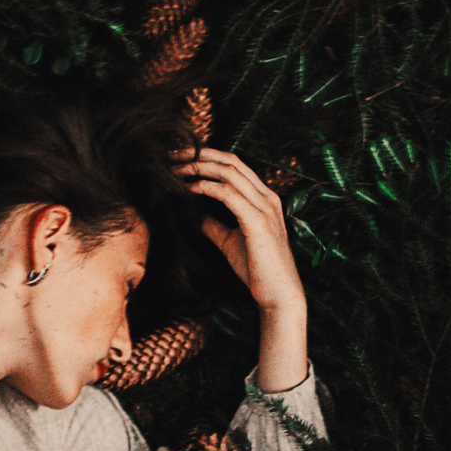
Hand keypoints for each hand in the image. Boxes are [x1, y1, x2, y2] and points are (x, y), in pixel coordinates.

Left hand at [176, 147, 305, 311]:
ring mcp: (264, 207)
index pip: (235, 165)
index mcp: (264, 199)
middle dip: (199, 155)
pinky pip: (228, 194)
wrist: (279, 295)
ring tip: (175, 170)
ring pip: (229, 172)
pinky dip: (206, 187)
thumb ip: (215, 225)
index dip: (207, 157)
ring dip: (199, 168)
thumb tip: (195, 213)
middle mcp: (267, 198)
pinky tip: (189, 190)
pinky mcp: (257, 221)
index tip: (181, 160)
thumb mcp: (231, 242)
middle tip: (171, 157)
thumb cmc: (259, 271)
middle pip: (231, 161)